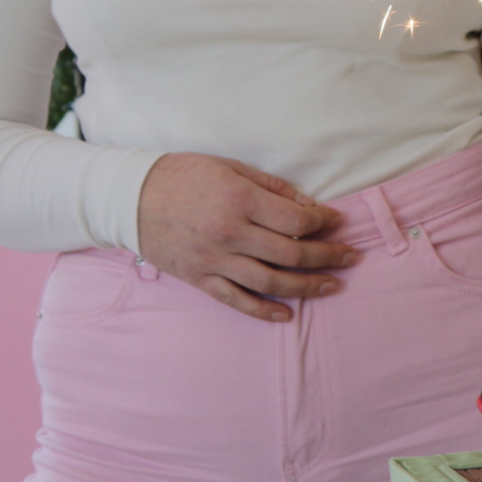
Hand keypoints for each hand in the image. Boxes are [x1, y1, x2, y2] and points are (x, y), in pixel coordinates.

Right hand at [135, 153, 359, 322]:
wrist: (130, 198)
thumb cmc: (181, 175)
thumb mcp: (228, 166)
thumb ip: (269, 186)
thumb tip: (305, 203)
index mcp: (239, 200)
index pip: (295, 219)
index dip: (323, 222)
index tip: (337, 221)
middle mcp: (230, 234)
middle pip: (291, 253)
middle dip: (327, 256)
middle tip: (351, 256)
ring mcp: (215, 261)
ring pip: (271, 282)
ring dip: (307, 287)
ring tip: (333, 286)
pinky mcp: (201, 279)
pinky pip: (237, 301)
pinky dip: (264, 311)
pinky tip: (287, 315)